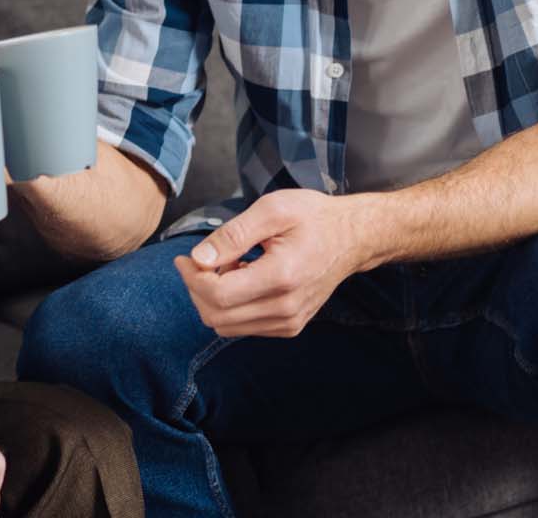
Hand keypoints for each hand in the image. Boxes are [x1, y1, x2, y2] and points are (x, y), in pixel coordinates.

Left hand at [174, 189, 372, 337]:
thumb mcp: (271, 210)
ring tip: (226, 266)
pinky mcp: (290, 326)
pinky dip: (231, 307)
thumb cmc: (313, 218)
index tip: (184, 258)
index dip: (192, 278)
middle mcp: (286, 308)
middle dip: (197, 289)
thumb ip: (232, 235)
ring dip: (213, 299)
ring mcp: (290, 321)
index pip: (218, 295)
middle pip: (216, 316)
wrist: (352, 238)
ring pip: (226, 326)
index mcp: (281, 277)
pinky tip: (242, 279)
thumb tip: (197, 259)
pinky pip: (243, 327)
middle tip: (199, 260)